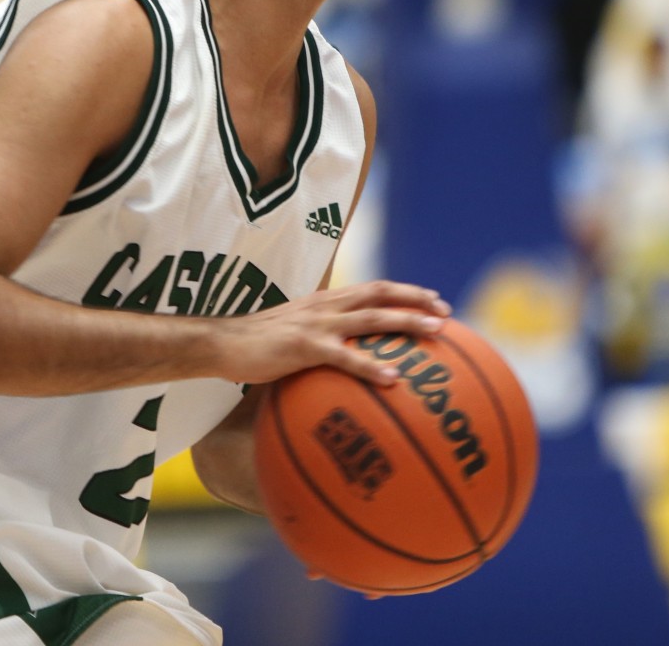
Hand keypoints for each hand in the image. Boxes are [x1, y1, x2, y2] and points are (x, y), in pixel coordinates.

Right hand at [213, 280, 449, 386]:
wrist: (222, 343)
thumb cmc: (256, 345)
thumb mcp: (293, 334)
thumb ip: (320, 341)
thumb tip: (344, 364)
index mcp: (325, 302)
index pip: (372, 289)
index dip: (404, 293)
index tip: (434, 301)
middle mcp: (325, 306)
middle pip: (379, 294)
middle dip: (415, 300)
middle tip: (446, 314)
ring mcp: (316, 324)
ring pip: (370, 318)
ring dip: (406, 322)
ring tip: (435, 333)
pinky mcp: (304, 345)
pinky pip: (344, 356)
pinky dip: (370, 366)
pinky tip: (392, 379)